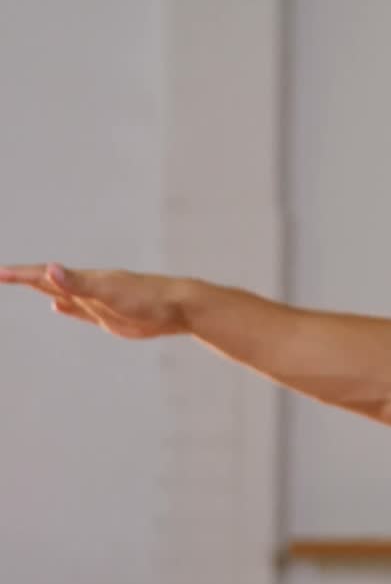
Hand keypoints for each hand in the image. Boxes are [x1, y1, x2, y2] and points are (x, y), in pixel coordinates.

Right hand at [0, 263, 189, 337]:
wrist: (179, 308)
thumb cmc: (147, 298)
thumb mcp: (109, 291)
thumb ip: (78, 283)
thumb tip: (49, 268)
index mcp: (84, 280)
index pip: (43, 275)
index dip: (18, 274)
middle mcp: (87, 288)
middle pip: (46, 280)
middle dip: (21, 276)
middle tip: (0, 274)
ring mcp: (96, 301)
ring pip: (60, 292)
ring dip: (39, 287)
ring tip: (22, 282)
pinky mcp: (107, 316)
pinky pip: (77, 309)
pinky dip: (63, 306)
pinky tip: (56, 305)